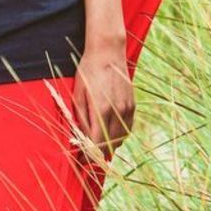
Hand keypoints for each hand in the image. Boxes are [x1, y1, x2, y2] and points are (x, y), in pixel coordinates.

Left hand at [72, 41, 134, 161]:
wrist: (108, 52)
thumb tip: (81, 137)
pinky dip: (120, 135)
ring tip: (98, 145)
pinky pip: (128, 128)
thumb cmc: (88, 70)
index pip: (97, 143)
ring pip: (121, 138)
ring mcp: (127, 108)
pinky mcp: (132, 104)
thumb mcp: (78, 93)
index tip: (82, 158)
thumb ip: (80, 117)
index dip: (90, 154)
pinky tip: (110, 133)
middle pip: (110, 144)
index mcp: (101, 109)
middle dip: (99, 152)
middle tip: (88, 154)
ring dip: (110, 145)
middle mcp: (117, 111)